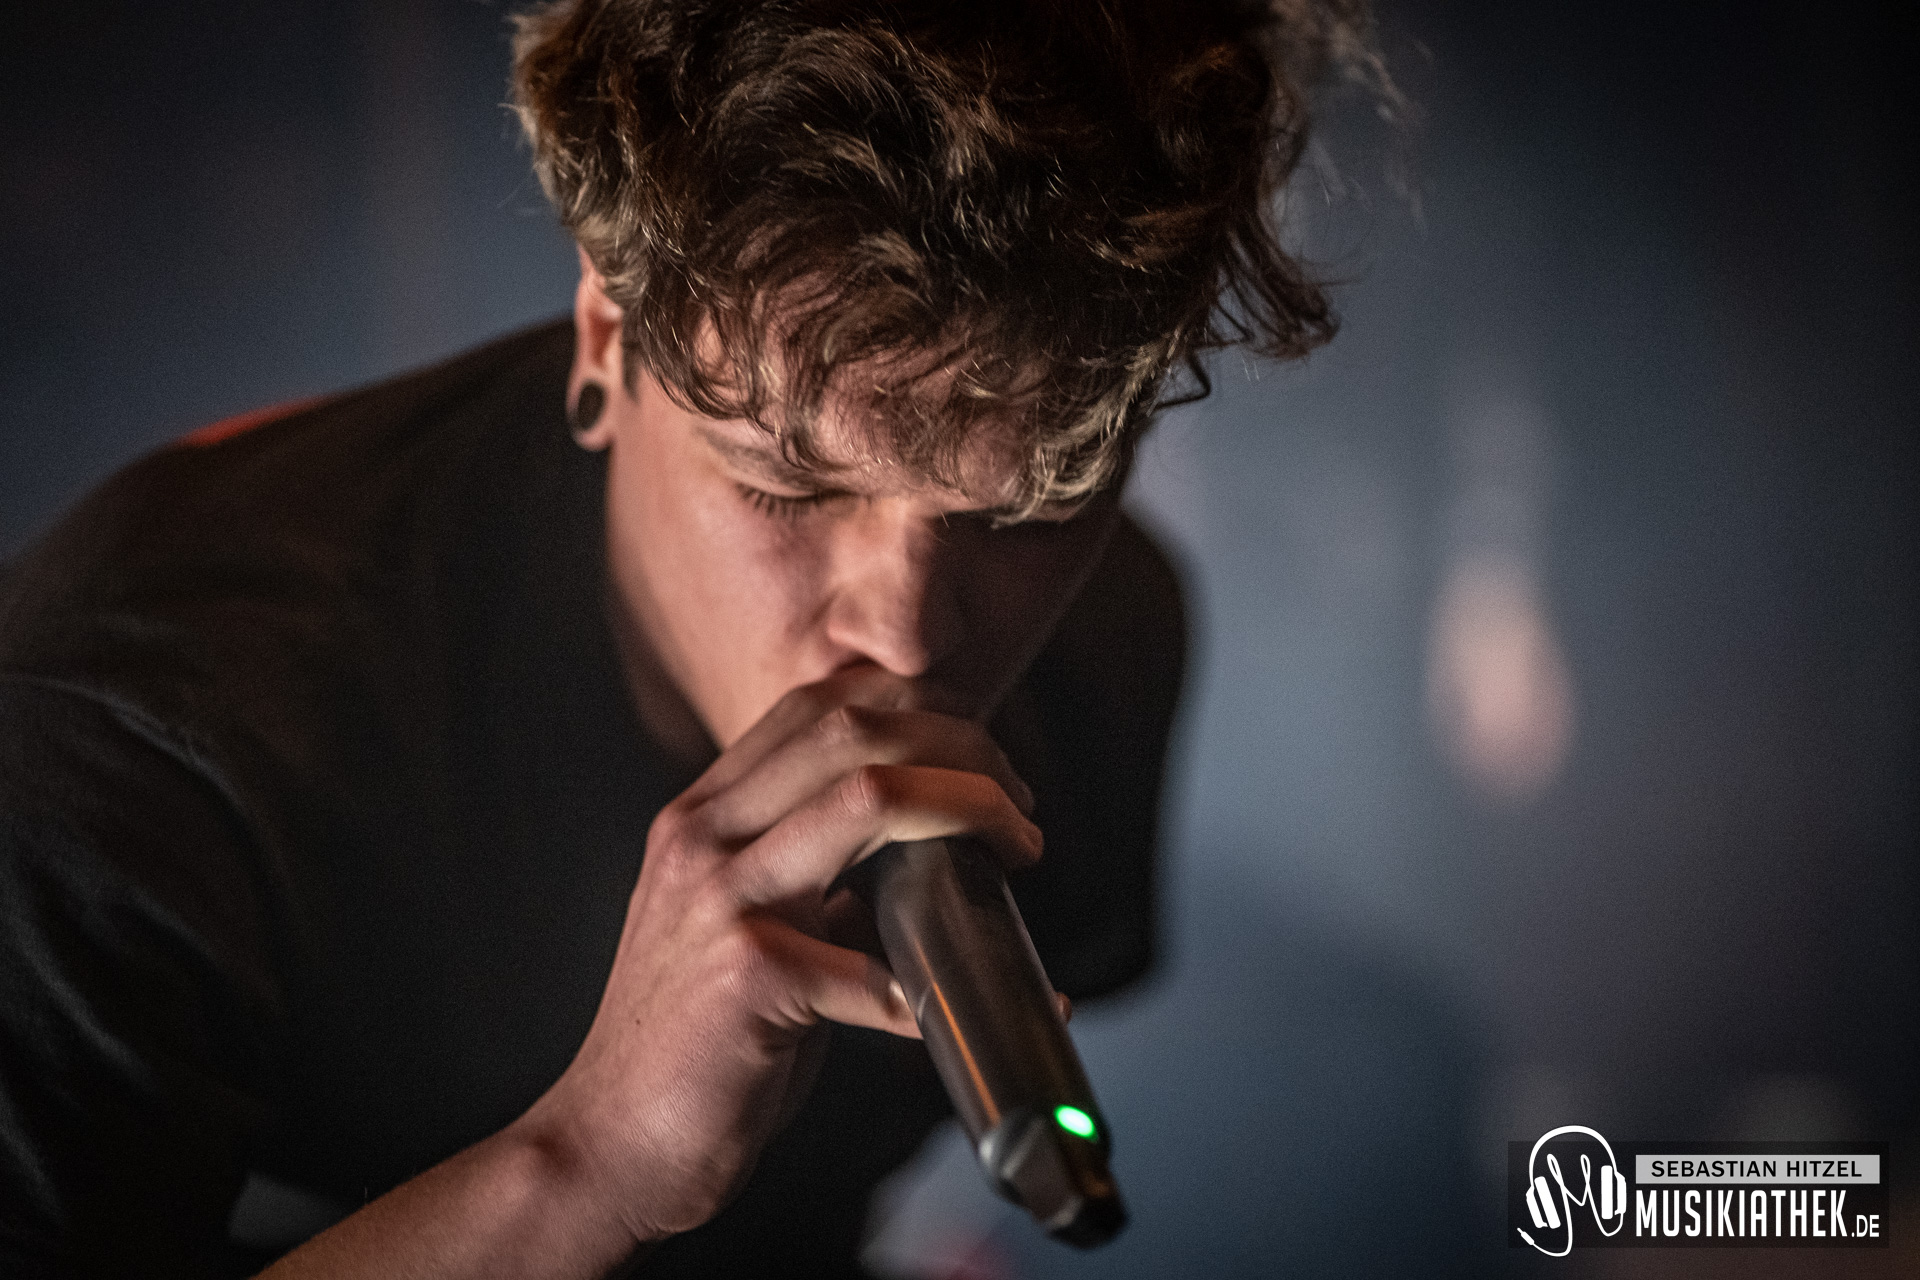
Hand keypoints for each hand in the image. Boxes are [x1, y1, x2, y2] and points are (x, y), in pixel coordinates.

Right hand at [509, 664, 1041, 1245]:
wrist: (607, 1144)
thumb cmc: (692, 1045)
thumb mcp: (743, 926)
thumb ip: (812, 877)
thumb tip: (925, 855)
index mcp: (703, 817)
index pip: (817, 707)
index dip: (915, 708)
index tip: (978, 752)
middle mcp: (703, 838)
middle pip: (855, 730)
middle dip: (963, 746)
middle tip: (1017, 799)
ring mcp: (721, 901)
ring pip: (870, 798)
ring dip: (972, 808)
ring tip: (1020, 847)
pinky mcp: (748, 978)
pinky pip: (874, 963)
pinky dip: (933, 986)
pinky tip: (956, 1009)